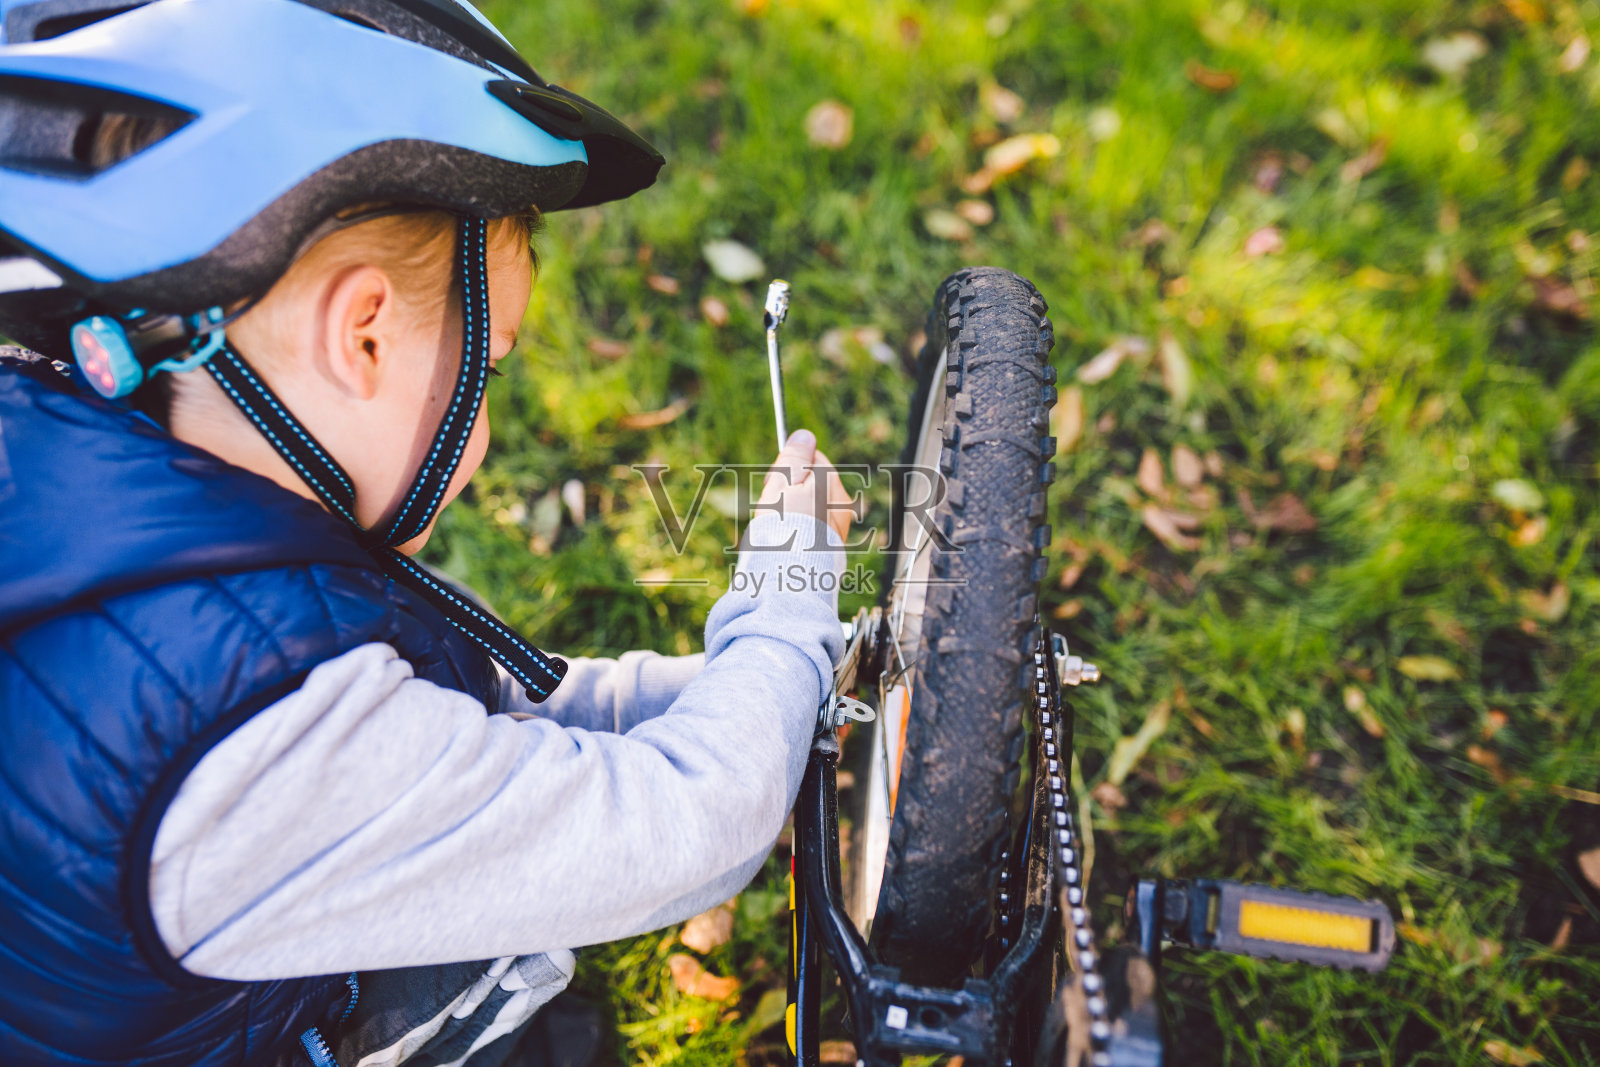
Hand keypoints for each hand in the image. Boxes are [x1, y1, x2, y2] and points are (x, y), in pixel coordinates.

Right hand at [758, 429, 854, 543]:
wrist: (792, 573)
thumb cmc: (785, 527)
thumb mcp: (784, 482)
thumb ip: (795, 457)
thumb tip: (805, 435)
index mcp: (833, 486)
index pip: (813, 459)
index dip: (789, 466)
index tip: (774, 481)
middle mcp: (841, 506)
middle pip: (812, 483)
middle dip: (791, 489)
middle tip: (773, 506)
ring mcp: (838, 529)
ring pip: (810, 506)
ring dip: (793, 510)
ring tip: (779, 527)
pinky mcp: (830, 548)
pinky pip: (811, 529)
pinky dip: (798, 530)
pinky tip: (787, 541)